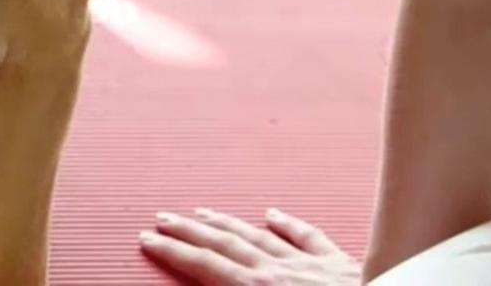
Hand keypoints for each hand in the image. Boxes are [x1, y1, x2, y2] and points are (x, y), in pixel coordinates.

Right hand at [141, 208, 358, 285]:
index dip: (175, 253)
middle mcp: (281, 273)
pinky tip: (273, 213)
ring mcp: (312, 265)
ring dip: (226, 224)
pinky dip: (287, 224)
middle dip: (189, 233)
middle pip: (225, 246)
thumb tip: (212, 285)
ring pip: (259, 237)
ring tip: (201, 212)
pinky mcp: (342, 265)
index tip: (148, 239)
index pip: (207, 267)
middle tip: (162, 218)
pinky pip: (308, 238)